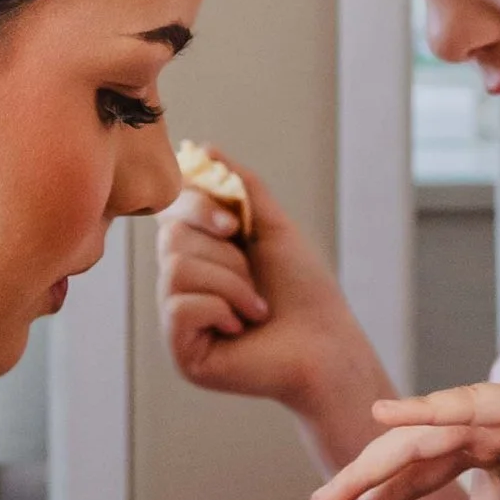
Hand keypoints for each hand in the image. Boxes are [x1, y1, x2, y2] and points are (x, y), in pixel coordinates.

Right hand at [156, 160, 368, 418]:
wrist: (328, 344)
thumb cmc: (304, 290)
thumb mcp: (272, 225)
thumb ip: (239, 185)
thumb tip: (201, 148)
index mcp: (199, 254)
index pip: (172, 211)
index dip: (198, 207)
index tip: (235, 224)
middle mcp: (181, 285)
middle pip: (171, 238)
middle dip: (226, 254)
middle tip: (257, 279)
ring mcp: (178, 320)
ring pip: (176, 270)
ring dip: (231, 283)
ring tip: (256, 307)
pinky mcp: (182, 352)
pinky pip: (180, 307)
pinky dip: (222, 309)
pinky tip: (243, 328)